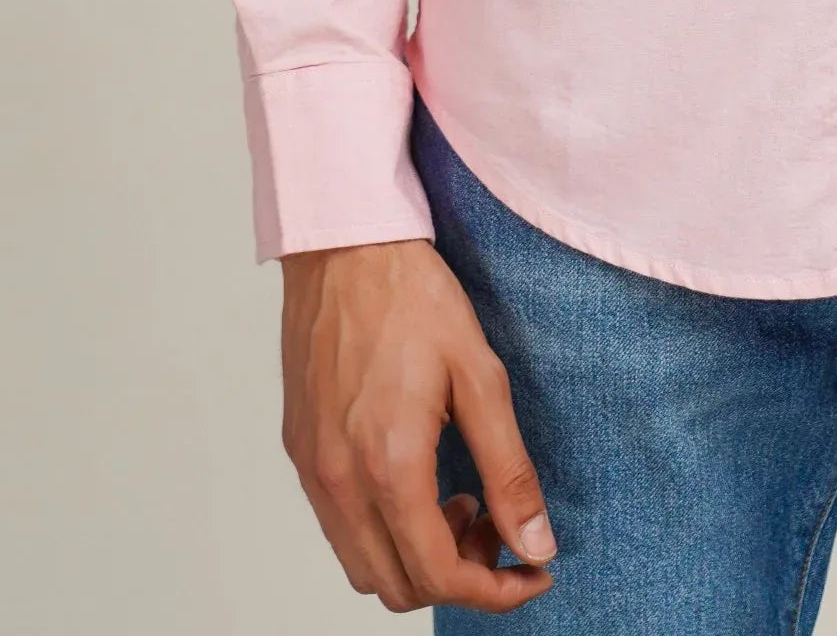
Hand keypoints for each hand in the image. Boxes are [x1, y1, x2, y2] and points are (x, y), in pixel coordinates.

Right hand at [279, 235, 555, 610]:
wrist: (343, 245)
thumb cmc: (412, 296)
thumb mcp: (480, 376)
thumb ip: (510, 470)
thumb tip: (536, 544)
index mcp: (389, 465)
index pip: (439, 576)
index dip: (494, 590)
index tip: (532, 572)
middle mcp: (340, 481)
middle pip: (398, 587)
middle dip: (458, 575)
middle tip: (495, 524)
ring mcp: (313, 470)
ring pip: (363, 566)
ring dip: (416, 557)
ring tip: (458, 497)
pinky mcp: (300, 451)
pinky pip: (339, 527)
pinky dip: (382, 529)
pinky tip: (417, 477)